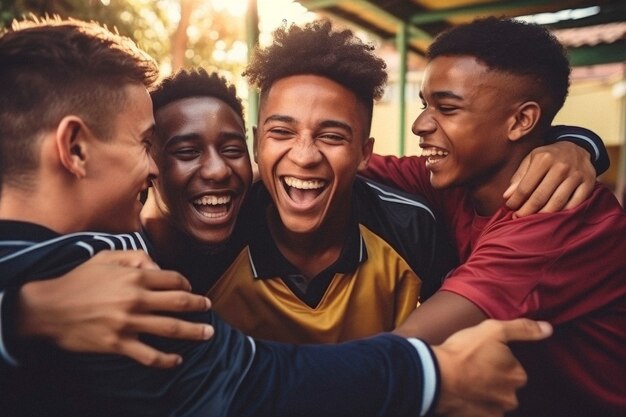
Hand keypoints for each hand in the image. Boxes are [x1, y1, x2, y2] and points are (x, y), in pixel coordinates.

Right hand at [17, 250, 212, 367]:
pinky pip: (150, 355)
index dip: (187, 285)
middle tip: (209, 308)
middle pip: (180, 303)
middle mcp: (136, 299)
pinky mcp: (118, 344)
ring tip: (209, 333)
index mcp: (135, 276)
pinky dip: (167, 360)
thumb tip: (159, 267)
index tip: (190, 290)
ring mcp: (129, 323)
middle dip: (200, 306)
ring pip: (172, 329)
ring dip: (195, 332)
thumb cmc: (77, 279)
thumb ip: (136, 256)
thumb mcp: (106, 257)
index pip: (174, 280)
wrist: (47, 308)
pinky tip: (177, 359)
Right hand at [432, 318, 551, 416]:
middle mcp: (511, 398)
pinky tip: (461, 396)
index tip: (482, 356)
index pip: (514, 369)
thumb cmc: (463, 352)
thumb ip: (523, 329)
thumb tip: (548, 329)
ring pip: (492, 401)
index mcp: (518, 376)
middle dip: (492, 380)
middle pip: (504, 387)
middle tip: (472, 370)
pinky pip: (480, 412)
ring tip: (464, 383)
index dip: (498, 361)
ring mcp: (494, 412)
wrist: (434, 377)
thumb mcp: (493, 330)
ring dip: (483, 394)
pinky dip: (474, 405)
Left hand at [503, 141, 594, 216]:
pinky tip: (552, 217)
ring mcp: (576, 175)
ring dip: (542, 215)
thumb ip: (519, 177)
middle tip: (518, 218)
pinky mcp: (588, 183)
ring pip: (557, 203)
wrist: (577, 147)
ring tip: (532, 220)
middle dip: (526, 211)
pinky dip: (562, 213)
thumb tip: (507, 196)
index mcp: (543, 159)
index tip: (510, 207)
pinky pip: (574, 204)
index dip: (515, 201)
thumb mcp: (531, 159)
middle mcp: (560, 167)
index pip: (525, 187)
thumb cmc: (548, 156)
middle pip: (540, 197)